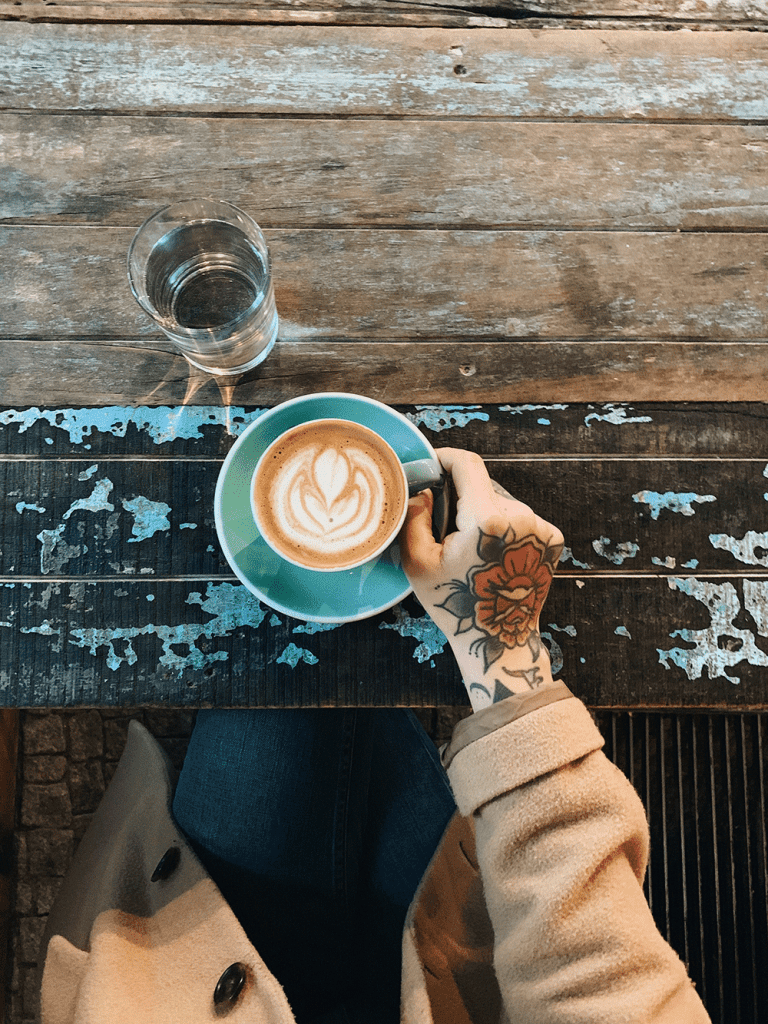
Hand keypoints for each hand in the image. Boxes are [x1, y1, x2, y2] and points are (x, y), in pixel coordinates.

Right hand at [399, 448, 563, 711]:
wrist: (500, 639)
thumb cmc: (455, 604)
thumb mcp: (418, 562)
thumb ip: (415, 517)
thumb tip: (422, 488)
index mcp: (486, 519)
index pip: (468, 464)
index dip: (446, 458)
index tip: (432, 464)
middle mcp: (520, 516)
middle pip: (483, 485)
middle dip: (461, 496)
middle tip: (443, 524)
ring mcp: (541, 526)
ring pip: (501, 501)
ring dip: (482, 512)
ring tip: (470, 548)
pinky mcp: (553, 537)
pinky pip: (519, 517)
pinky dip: (503, 526)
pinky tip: (493, 554)